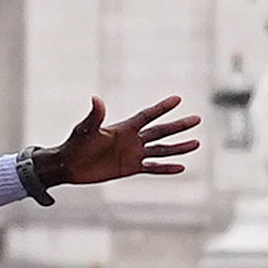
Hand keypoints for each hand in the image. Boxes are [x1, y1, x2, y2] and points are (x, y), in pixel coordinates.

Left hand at [47, 96, 201, 186]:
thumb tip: (95, 99)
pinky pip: (152, 168)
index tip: (178, 99)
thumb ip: (94, 116)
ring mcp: (132, 154)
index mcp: (124, 128)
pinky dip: (165, 168)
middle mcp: (131, 139)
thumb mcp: (85, 129)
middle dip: (178, 126)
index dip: (161, 108)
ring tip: (197, 143)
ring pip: (161, 150)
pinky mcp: (129, 168)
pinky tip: (181, 167)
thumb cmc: (75, 144)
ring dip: (178, 147)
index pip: (147, 115)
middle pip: (160, 131)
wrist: (69, 165)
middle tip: (197, 119)